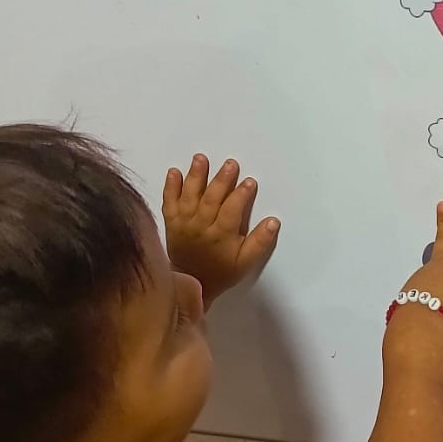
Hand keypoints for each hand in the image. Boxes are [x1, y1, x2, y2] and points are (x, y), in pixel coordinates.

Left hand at [162, 155, 278, 305]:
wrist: (190, 283)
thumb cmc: (221, 271)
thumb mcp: (245, 262)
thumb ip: (260, 242)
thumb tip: (273, 222)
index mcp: (221, 236)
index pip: (232, 210)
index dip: (241, 195)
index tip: (249, 182)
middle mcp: (201, 227)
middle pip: (211, 198)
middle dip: (222, 179)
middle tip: (230, 164)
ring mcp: (184, 224)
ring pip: (190, 196)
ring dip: (196, 176)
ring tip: (200, 159)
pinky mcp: (171, 223)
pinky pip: (169, 203)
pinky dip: (170, 187)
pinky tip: (174, 172)